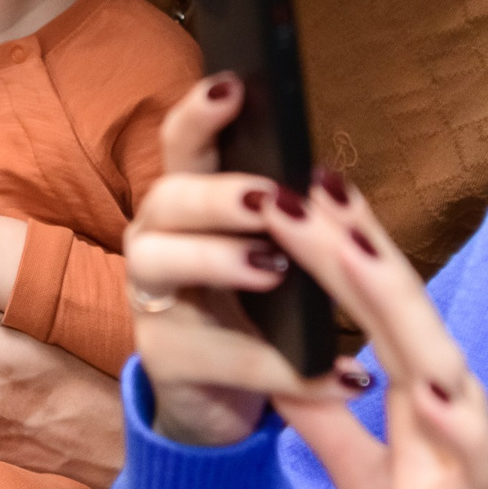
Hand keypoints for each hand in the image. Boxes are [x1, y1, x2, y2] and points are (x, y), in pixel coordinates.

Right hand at [124, 74, 320, 447]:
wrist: (226, 401)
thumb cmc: (257, 312)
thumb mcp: (279, 257)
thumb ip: (294, 219)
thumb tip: (330, 184)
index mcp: (190, 204)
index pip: (184, 144)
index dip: (200, 114)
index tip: (233, 87)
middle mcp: (156, 238)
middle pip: (166, 195)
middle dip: (218, 193)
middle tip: (269, 200)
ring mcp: (151, 298)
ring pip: (161, 262)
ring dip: (219, 260)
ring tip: (274, 270)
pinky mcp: (164, 359)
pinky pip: (214, 354)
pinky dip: (278, 365)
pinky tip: (336, 375)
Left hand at [263, 175, 487, 488]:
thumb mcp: (360, 473)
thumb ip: (324, 415)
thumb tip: (279, 361)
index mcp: (419, 387)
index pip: (375, 300)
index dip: (342, 239)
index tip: (300, 180)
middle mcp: (452, 398)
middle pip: (401, 307)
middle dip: (354, 242)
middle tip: (306, 179)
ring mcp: (471, 443)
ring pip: (437, 355)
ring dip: (395, 302)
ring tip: (351, 248)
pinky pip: (474, 453)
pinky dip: (455, 417)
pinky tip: (432, 387)